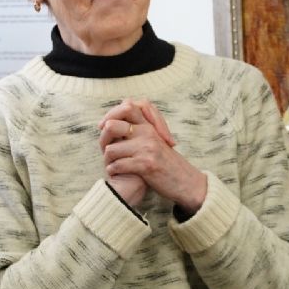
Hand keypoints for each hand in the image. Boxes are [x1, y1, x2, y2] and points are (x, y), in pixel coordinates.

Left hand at [97, 99, 206, 213]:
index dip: (110, 114)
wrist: (185, 182)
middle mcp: (147, 133)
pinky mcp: (146, 164)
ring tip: (111, 165)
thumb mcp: (156, 141)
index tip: (103, 126)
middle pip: (112, 125)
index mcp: (149, 125)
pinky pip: (118, 165)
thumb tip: (114, 122)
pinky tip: (116, 173)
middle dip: (103, 139)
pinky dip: (113, 171)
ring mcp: (146, 148)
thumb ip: (140, 130)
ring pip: (111, 149)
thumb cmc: (167, 163)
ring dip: (108, 160)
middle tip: (104, 149)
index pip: (127, 106)